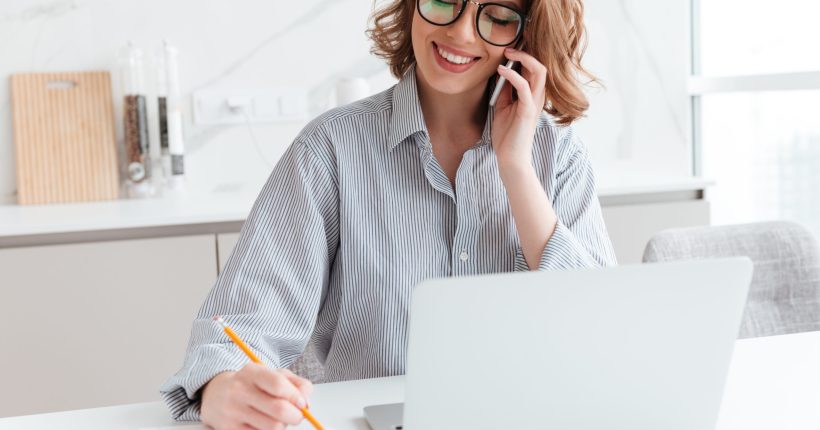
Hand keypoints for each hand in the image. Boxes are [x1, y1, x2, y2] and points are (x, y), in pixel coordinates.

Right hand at [201, 363, 312, 429]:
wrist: (215, 395)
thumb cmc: (251, 384)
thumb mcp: (272, 374)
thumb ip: (296, 384)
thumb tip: (307, 403)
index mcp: (252, 373)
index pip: (278, 385)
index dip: (296, 397)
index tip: (303, 403)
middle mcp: (239, 391)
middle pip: (279, 409)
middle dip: (295, 416)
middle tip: (297, 416)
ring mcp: (233, 411)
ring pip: (272, 427)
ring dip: (282, 426)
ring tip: (278, 419)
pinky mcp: (229, 429)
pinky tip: (264, 424)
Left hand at [490, 47, 547, 170]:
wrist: (510, 158)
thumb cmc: (507, 135)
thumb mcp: (503, 107)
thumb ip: (505, 91)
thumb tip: (501, 73)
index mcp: (533, 96)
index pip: (534, 69)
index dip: (524, 55)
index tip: (508, 48)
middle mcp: (537, 97)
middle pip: (540, 66)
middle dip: (525, 52)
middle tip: (508, 47)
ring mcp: (534, 103)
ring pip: (539, 72)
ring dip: (523, 59)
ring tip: (507, 53)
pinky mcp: (528, 111)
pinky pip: (524, 87)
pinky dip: (513, 75)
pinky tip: (501, 71)